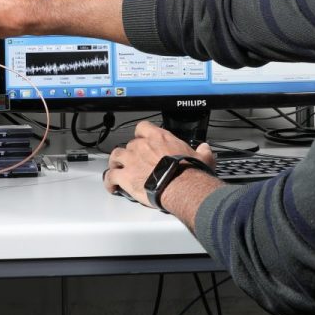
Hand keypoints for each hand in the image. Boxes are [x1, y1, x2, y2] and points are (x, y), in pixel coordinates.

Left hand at [102, 121, 217, 205]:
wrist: (181, 186)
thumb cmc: (189, 172)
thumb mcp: (202, 158)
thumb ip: (202, 151)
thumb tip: (205, 149)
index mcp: (159, 138)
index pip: (142, 127)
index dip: (140, 134)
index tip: (141, 140)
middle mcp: (142, 146)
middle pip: (128, 145)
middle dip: (129, 153)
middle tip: (133, 162)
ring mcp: (131, 160)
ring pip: (114, 156)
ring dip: (115, 163)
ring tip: (117, 169)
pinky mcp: (125, 176)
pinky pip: (110, 176)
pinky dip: (109, 182)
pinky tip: (111, 187)